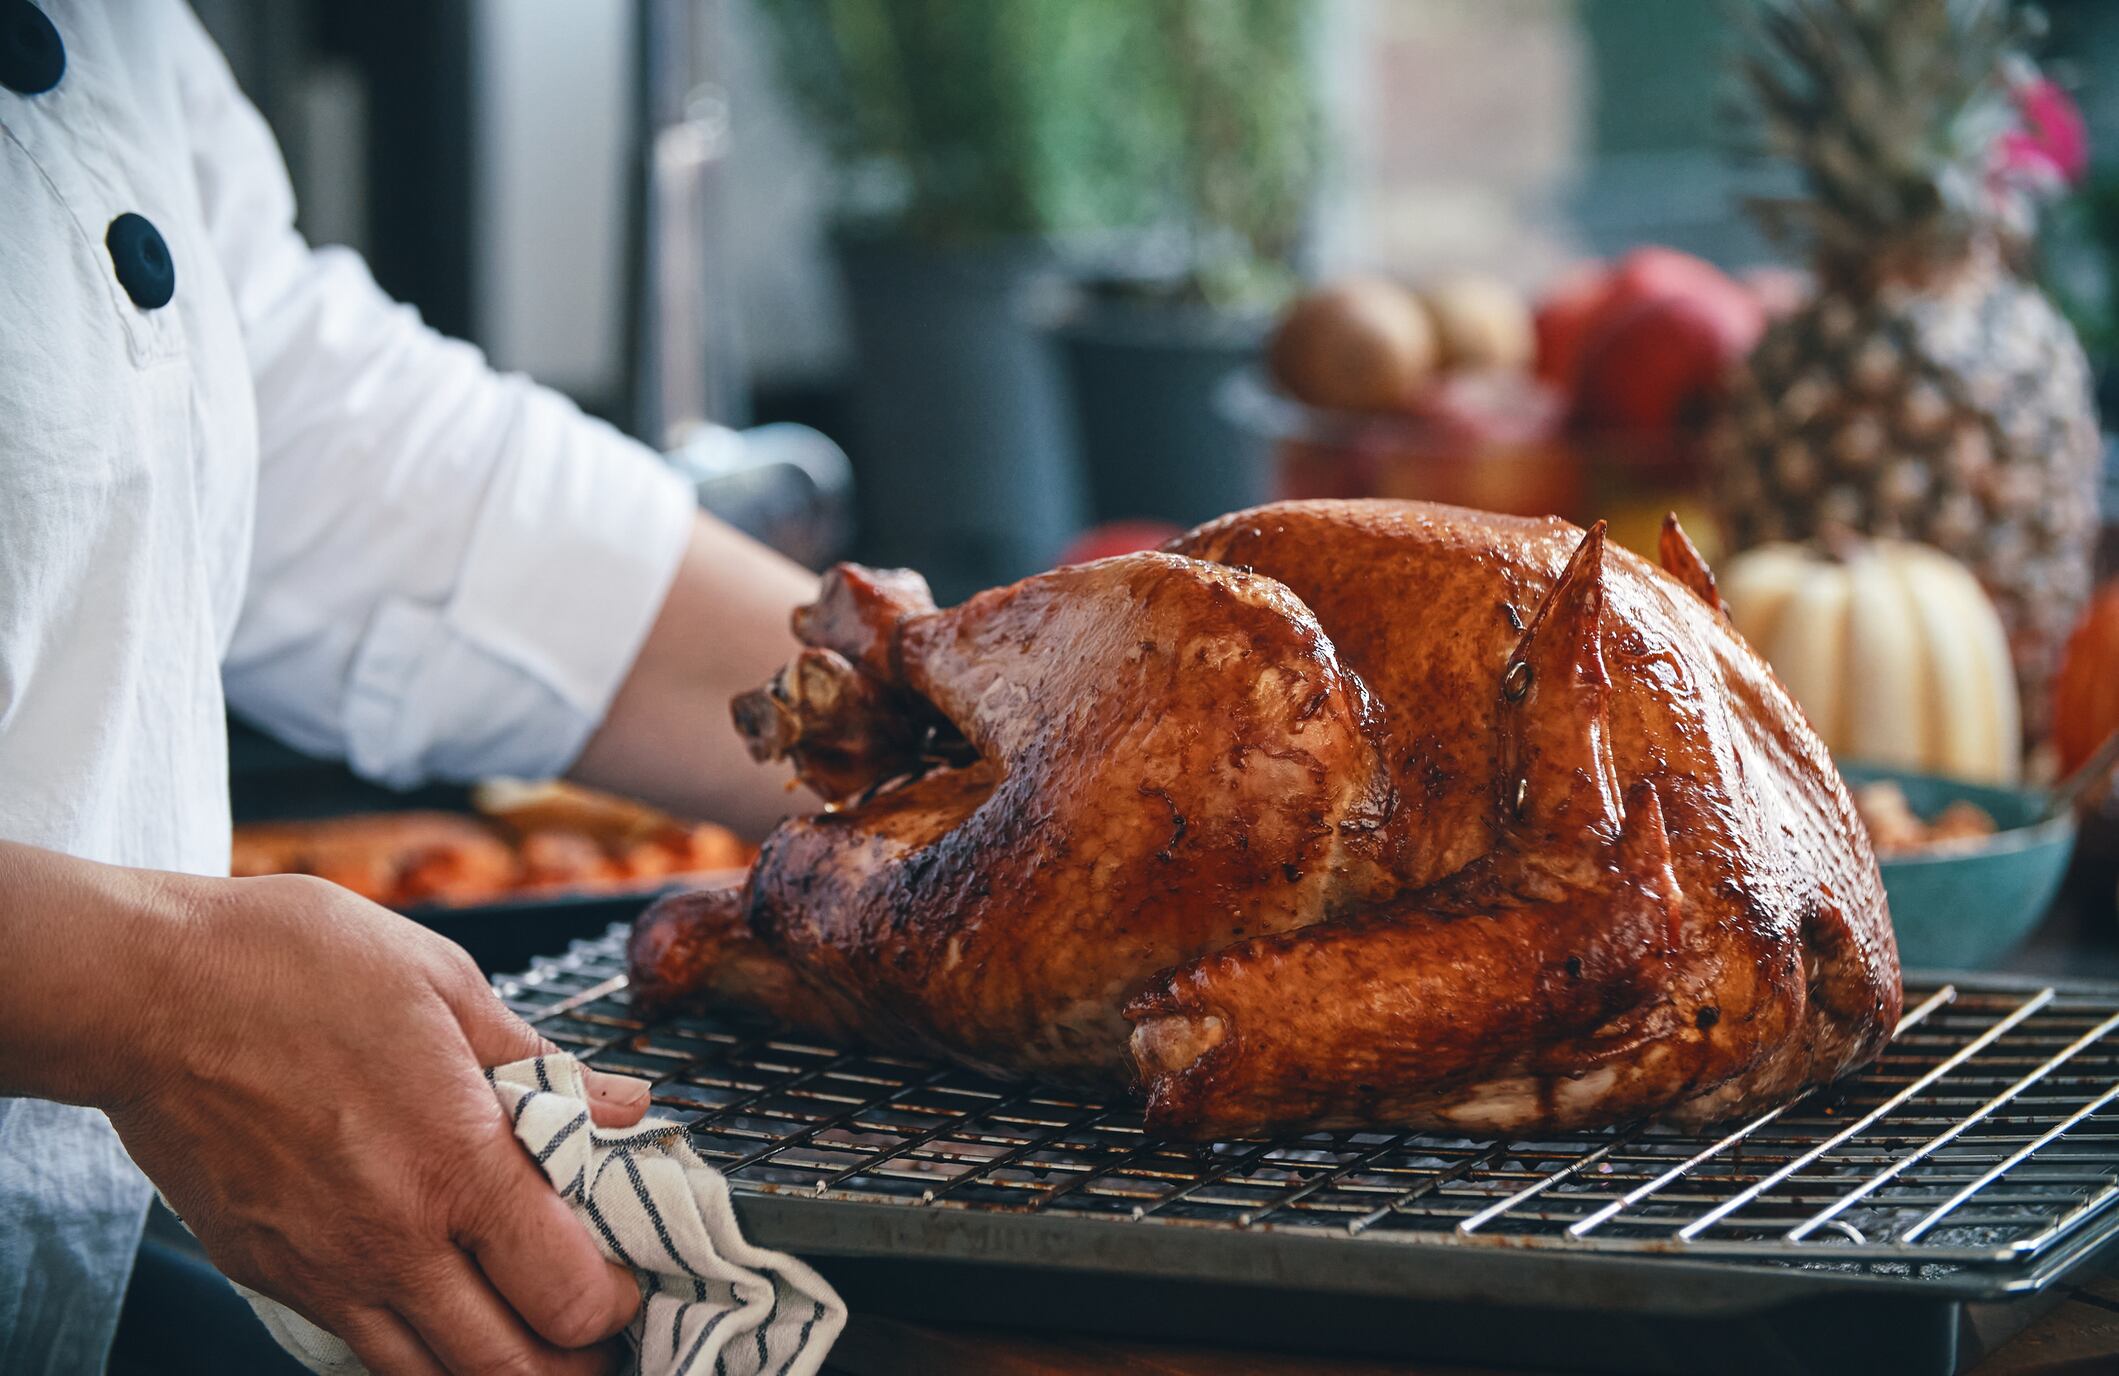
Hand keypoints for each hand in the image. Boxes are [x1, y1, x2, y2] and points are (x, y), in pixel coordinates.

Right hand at [107, 872, 650, 1374]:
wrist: (147, 992)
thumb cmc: (295, 968)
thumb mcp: (445, 985)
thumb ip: (539, 1062)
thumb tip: (624, 1104)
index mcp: (458, 1162)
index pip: (569, 1291)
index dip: (618, 1302)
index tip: (630, 1277)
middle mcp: (394, 1239)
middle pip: (510, 1367)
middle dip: (571, 1364)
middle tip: (598, 1338)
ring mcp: (325, 1271)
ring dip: (496, 1371)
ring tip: (531, 1340)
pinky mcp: (272, 1276)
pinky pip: (361, 1349)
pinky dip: (415, 1354)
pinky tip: (440, 1315)